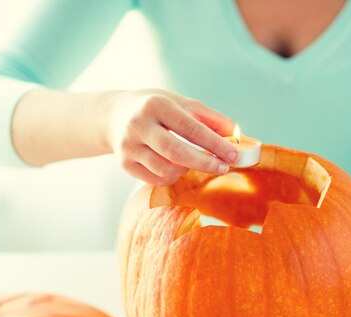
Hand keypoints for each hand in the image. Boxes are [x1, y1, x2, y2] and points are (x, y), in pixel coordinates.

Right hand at [106, 89, 238, 184]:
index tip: (234, 155)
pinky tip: (178, 167)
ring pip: (166, 170)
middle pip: (176, 152)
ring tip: (196, 162)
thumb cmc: (157, 109)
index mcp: (156, 105)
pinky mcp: (125, 164)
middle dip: (204, 163)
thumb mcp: (181, 103)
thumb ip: (209, 118)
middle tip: (223, 168)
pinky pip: (156, 179)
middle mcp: (139, 125)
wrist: (115, 115)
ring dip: (188, 170)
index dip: (215, 144)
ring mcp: (128, 146)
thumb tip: (236, 135)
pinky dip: (173, 177)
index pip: (191, 128)